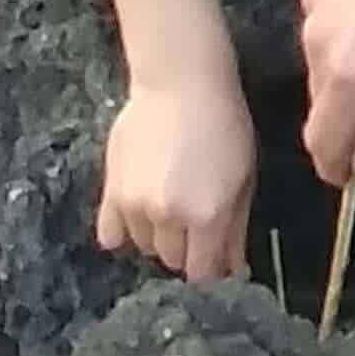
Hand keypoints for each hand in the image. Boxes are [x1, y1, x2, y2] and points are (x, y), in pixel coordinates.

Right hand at [94, 64, 257, 281]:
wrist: (182, 83)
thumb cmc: (225, 126)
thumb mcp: (244, 178)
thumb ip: (235, 230)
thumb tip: (234, 271)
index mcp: (207, 216)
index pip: (202, 272)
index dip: (210, 268)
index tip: (214, 255)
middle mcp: (168, 217)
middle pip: (172, 260)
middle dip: (187, 249)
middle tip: (195, 220)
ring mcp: (135, 205)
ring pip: (144, 246)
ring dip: (158, 236)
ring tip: (171, 202)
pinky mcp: (110, 190)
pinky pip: (110, 233)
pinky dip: (123, 230)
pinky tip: (139, 211)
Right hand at [296, 0, 354, 185]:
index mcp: (352, 73)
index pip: (323, 141)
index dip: (336, 165)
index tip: (352, 175)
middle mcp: (318, 43)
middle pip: (320, 104)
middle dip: (348, 119)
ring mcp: (313, 6)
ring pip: (320, 65)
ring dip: (348, 76)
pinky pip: (324, 29)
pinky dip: (346, 39)